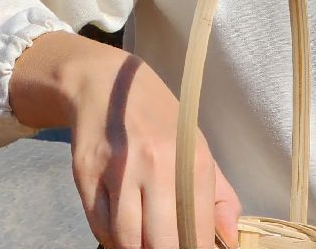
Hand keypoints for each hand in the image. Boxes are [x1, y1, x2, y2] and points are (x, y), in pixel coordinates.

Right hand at [71, 52, 240, 248]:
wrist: (104, 83)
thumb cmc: (158, 120)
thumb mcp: (196, 148)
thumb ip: (218, 198)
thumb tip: (229, 242)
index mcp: (192, 160)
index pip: (198, 235)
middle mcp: (156, 165)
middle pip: (161, 244)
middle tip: (163, 244)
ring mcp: (118, 170)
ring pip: (126, 241)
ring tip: (141, 238)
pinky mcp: (86, 174)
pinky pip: (99, 226)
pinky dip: (110, 237)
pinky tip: (120, 225)